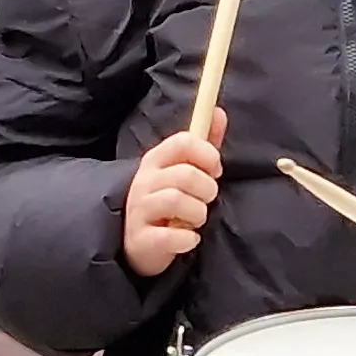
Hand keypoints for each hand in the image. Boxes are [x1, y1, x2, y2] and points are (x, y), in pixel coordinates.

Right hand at [121, 115, 224, 278]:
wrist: (136, 243)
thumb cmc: (166, 202)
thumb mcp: (181, 170)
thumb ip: (203, 144)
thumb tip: (219, 112)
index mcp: (155, 160)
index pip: (184, 141)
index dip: (207, 154)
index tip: (214, 169)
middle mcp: (144, 182)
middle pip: (185, 174)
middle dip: (207, 189)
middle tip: (205, 199)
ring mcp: (139, 210)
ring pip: (177, 201)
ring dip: (198, 214)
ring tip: (195, 220)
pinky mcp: (141, 239)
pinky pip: (172, 237)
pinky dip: (187, 240)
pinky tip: (187, 239)